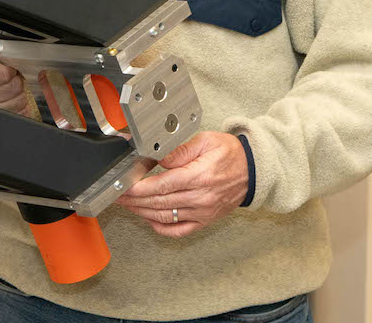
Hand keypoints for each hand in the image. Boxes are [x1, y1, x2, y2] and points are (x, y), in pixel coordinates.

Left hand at [117, 131, 247, 236]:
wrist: (253, 171)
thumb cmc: (230, 154)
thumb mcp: (206, 141)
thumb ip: (180, 150)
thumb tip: (159, 157)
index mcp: (200, 176)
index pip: (163, 185)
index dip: (140, 188)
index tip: (125, 186)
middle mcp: (201, 197)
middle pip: (160, 202)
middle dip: (135, 200)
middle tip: (118, 196)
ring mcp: (202, 212)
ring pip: (166, 217)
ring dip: (143, 212)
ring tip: (128, 205)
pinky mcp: (205, 220)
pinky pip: (179, 230)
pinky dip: (161, 227)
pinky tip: (149, 220)